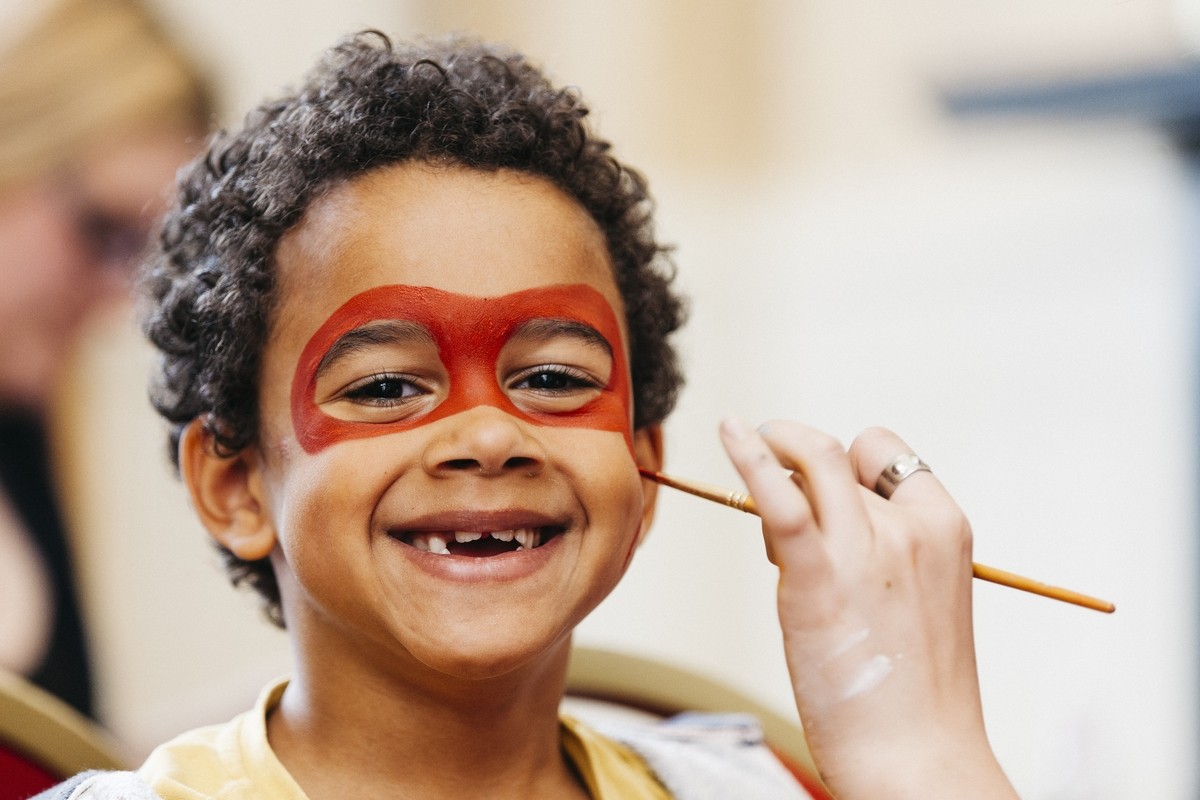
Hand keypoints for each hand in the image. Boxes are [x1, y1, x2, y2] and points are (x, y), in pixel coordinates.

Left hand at [719, 419, 1017, 799]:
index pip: (883, 450)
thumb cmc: (912, 692)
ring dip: (773, 475)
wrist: (918, 759)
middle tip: (778, 497)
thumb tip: (818, 513)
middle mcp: (910, 526)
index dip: (845, 462)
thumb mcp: (919, 597)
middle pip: (836, 460)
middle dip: (800, 472)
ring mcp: (866, 549)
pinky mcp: (818, 579)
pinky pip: (781, 500)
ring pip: (806, 468)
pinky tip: (730, 433)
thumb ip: (882, 548)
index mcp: (945, 527)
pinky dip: (750, 457)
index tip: (824, 489)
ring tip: (769, 528)